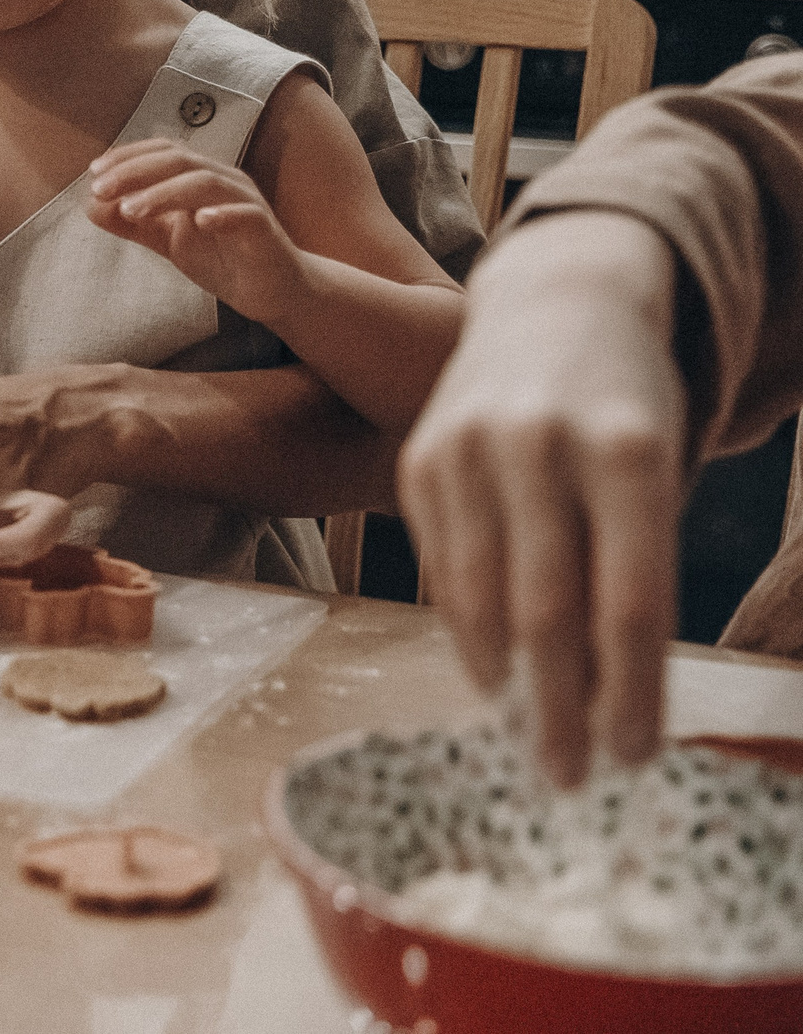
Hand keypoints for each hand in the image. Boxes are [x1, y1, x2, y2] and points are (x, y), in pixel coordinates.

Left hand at [87, 138, 306, 322]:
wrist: (272, 292)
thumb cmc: (221, 258)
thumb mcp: (168, 240)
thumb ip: (133, 223)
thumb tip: (90, 205)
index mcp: (199, 177)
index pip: (163, 152)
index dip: (129, 156)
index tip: (93, 173)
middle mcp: (224, 181)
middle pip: (179, 161)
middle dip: (136, 171)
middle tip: (100, 189)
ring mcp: (246, 203)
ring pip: (206, 182)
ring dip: (165, 193)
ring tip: (131, 209)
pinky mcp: (264, 230)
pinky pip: (246, 214)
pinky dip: (223, 214)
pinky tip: (199, 221)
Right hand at [398, 210, 685, 787]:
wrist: (559, 304)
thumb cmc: (628, 410)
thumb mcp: (659, 473)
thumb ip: (632, 568)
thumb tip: (605, 697)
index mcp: (627, 450)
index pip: (631, 601)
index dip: (631, 692)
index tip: (635, 759)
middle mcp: (541, 444)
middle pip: (548, 610)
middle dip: (560, 706)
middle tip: (570, 775)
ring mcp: (469, 446)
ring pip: (480, 595)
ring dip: (505, 681)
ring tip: (528, 737)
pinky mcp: (420, 456)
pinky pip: (439, 565)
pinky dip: (465, 629)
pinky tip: (490, 670)